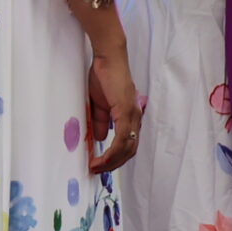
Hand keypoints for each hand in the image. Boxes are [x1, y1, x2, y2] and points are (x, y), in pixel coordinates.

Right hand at [87, 48, 140, 172]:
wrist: (108, 59)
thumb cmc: (104, 77)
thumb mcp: (99, 103)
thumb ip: (101, 121)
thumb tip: (100, 139)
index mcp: (129, 117)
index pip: (127, 144)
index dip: (115, 157)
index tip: (99, 164)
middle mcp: (135, 119)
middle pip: (129, 151)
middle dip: (113, 164)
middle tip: (97, 170)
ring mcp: (132, 116)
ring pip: (127, 148)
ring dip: (112, 161)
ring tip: (97, 166)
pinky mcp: (126, 112)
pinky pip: (122, 138)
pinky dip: (112, 151)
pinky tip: (101, 156)